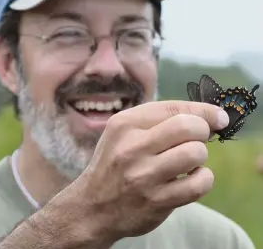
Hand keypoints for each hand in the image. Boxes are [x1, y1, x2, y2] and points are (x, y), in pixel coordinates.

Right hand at [45, 100, 228, 246]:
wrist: (93, 205)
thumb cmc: (114, 161)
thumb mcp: (124, 131)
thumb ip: (158, 119)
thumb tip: (207, 116)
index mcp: (125, 124)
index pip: (174, 107)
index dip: (204, 110)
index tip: (219, 117)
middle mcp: (132, 148)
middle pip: (188, 127)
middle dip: (202, 131)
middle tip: (197, 139)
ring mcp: (143, 176)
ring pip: (195, 153)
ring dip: (200, 156)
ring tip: (189, 161)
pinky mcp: (156, 202)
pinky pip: (198, 184)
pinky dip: (203, 179)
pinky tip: (191, 178)